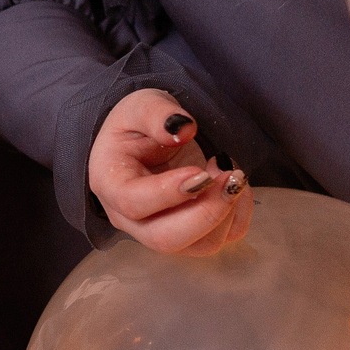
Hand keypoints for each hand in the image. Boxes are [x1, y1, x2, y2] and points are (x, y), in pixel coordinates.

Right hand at [86, 89, 249, 256]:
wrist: (151, 139)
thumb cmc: (140, 124)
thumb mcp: (141, 104)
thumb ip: (156, 113)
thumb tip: (183, 129)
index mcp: (111, 183)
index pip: (133, 202)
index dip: (168, 193)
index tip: (200, 171)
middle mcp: (132, 218)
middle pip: (165, 239)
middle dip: (206, 213)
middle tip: (231, 177)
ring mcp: (162, 230)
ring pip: (198, 246)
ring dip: (227, 213)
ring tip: (232, 173)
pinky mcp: (192, 234)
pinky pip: (223, 238)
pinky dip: (239, 213)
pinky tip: (232, 183)